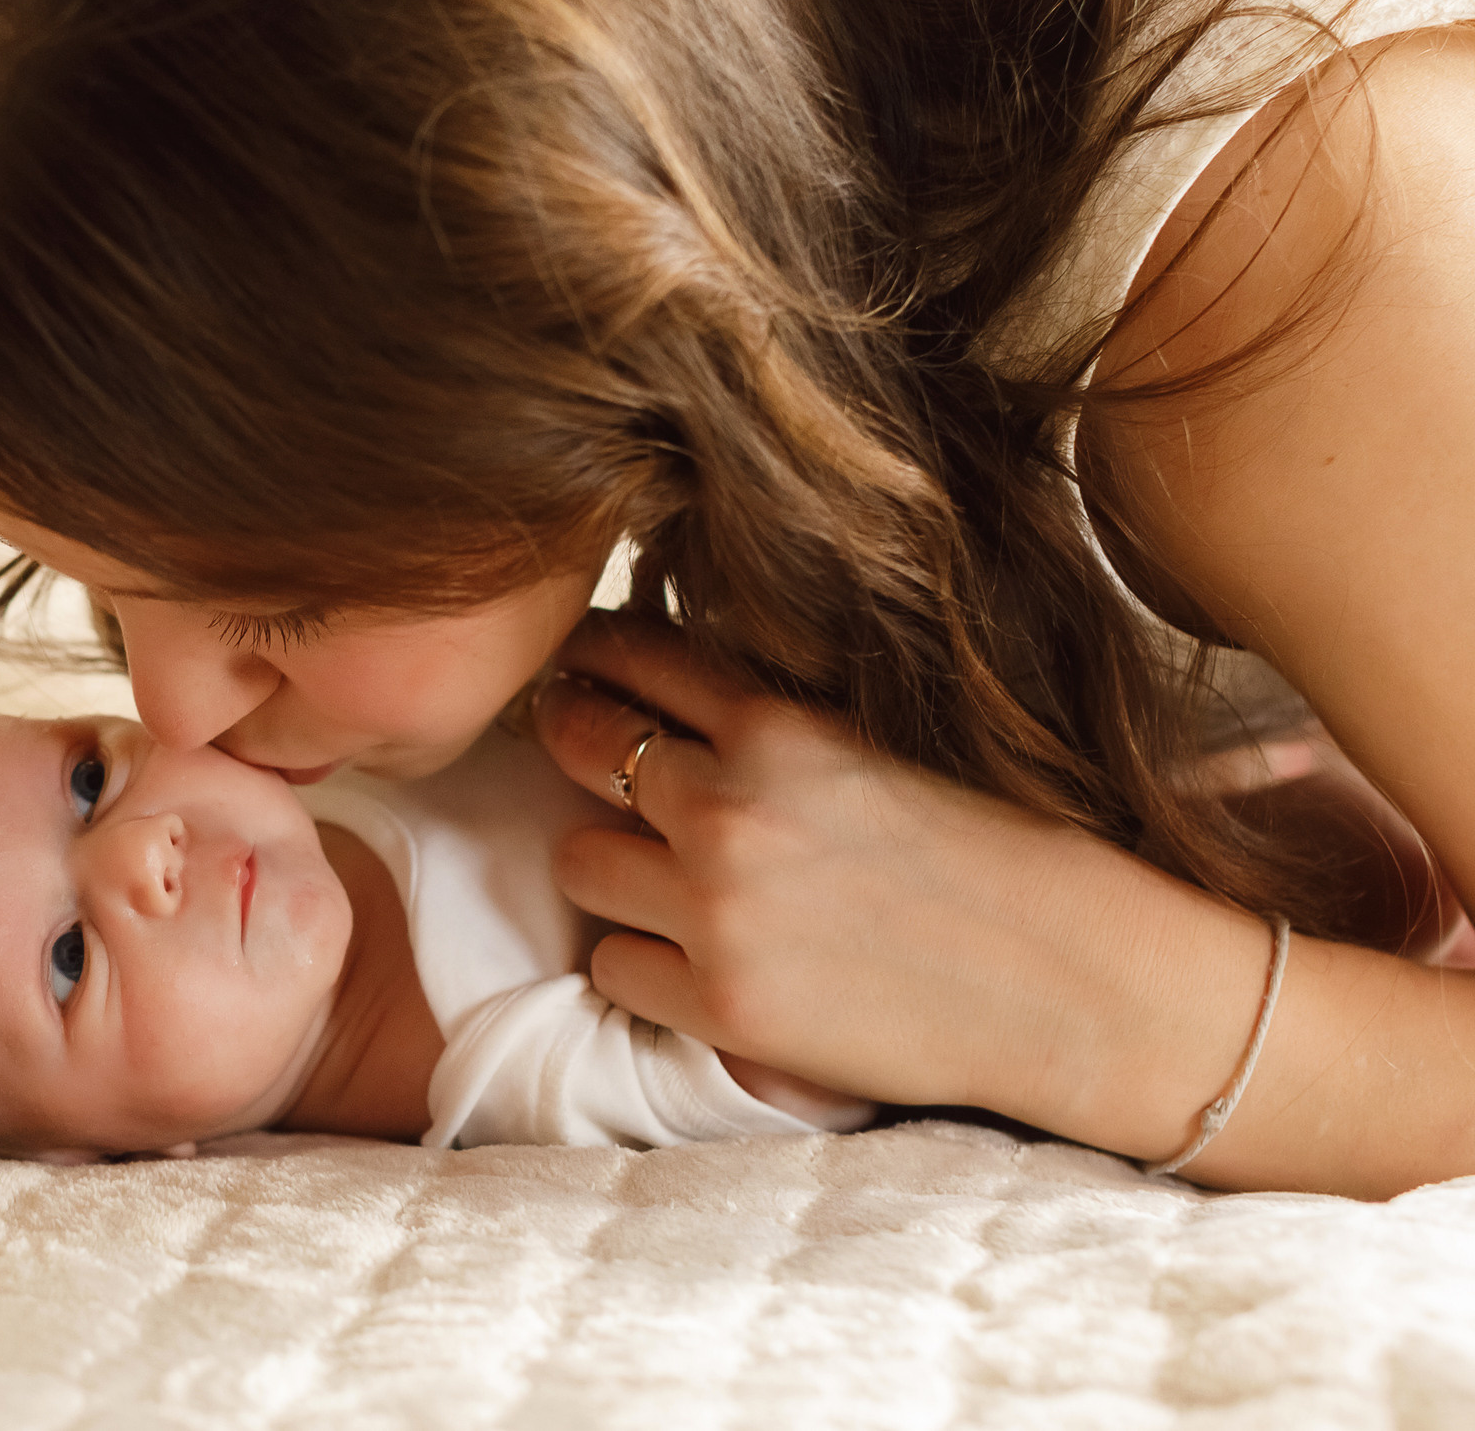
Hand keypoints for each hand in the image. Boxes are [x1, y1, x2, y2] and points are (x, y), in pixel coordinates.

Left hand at [532, 612, 1269, 1146]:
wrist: (1080, 985)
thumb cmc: (1000, 861)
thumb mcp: (880, 750)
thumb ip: (773, 728)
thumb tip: (668, 704)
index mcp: (781, 726)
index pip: (632, 654)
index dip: (596, 658)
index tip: (583, 666)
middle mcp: (731, 806)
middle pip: (578, 743)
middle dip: (581, 745)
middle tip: (591, 755)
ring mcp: (715, 909)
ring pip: (579, 861)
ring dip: (614, 868)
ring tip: (665, 880)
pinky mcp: (718, 1004)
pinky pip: (612, 967)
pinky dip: (643, 964)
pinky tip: (696, 959)